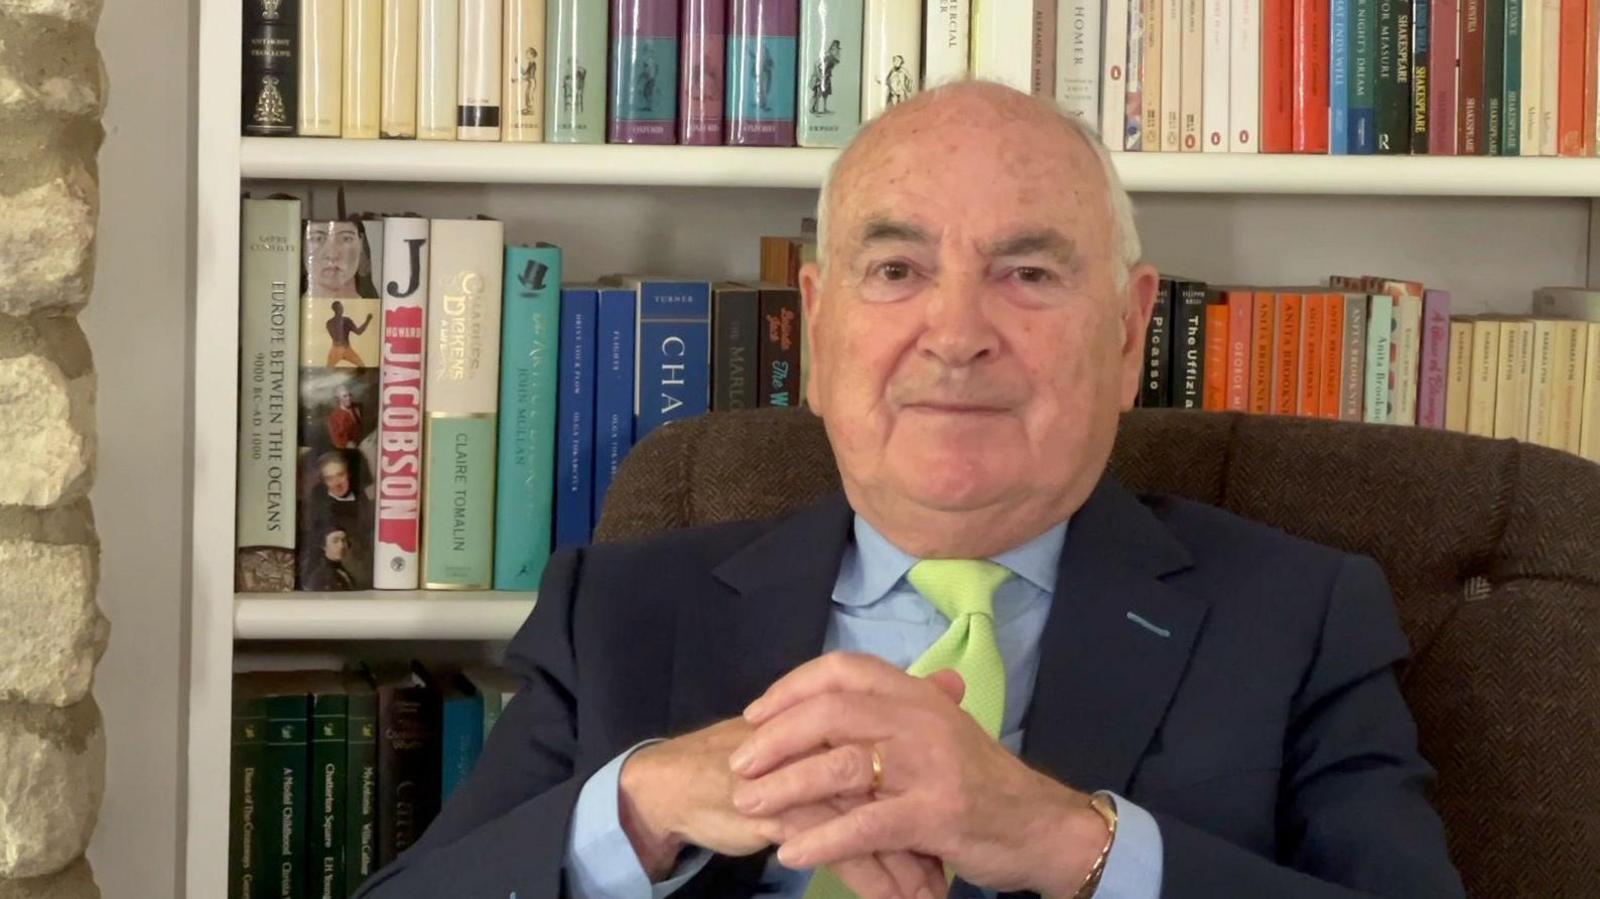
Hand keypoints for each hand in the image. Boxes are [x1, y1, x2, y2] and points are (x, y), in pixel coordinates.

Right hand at [620, 717, 949, 897]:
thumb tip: (952, 680)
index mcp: (845, 712)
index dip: (934, 788)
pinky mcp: (783, 806)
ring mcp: (806, 771)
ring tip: (928, 897)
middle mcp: (827, 737)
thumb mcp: (827, 738)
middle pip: (893, 785)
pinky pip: (835, 847)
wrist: (687, 780)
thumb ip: (893, 713)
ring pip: (869, 821)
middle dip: (925, 834)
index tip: (964, 830)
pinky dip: (867, 877)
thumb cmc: (763, 758)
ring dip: (902, 865)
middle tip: (952, 873)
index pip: (903, 750)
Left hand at [729, 653, 1112, 896]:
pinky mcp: (937, 815)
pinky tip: (792, 853)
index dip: (792, 687)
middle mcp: (923, 719)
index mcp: (918, 694)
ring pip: (840, 767)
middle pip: (830, 712)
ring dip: (785, 787)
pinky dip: (822, 839)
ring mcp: (931, 766)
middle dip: (775, 738)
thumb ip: (890, 714)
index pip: (844, 669)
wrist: (1041, 825)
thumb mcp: (938, 730)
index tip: (756, 713)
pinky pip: (866, 825)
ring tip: (750, 806)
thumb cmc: (981, 780)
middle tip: (740, 764)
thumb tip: (824, 703)